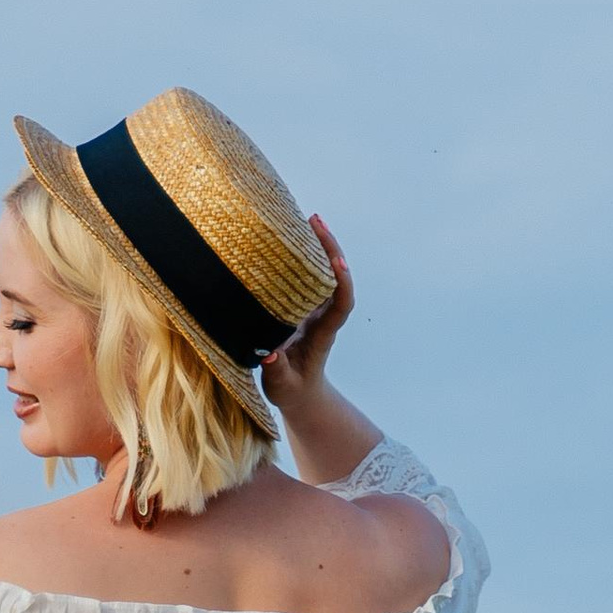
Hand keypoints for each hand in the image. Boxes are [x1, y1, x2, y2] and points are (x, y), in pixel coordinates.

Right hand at [261, 215, 354, 413]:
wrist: (301, 394)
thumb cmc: (291, 391)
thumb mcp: (281, 387)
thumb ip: (276, 371)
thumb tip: (270, 353)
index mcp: (323, 334)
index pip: (341, 303)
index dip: (342, 281)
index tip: (336, 260)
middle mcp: (323, 316)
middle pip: (336, 277)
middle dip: (329, 248)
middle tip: (315, 220)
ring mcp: (314, 309)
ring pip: (324, 273)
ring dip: (318, 246)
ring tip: (306, 218)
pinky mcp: (303, 307)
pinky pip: (309, 277)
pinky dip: (304, 256)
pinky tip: (292, 237)